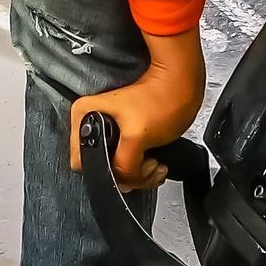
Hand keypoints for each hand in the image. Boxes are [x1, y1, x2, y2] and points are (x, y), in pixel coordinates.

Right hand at [70, 27, 205, 190]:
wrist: (181, 83)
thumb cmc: (163, 96)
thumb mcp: (138, 136)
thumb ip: (124, 165)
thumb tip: (122, 183)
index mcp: (84, 117)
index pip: (85, 162)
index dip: (113, 172)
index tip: (135, 166)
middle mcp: (91, 123)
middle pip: (101, 168)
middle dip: (130, 174)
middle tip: (149, 164)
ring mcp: (106, 131)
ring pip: (116, 169)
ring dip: (140, 174)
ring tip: (154, 162)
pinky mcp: (122, 136)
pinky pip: (126, 163)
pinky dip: (142, 169)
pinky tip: (153, 162)